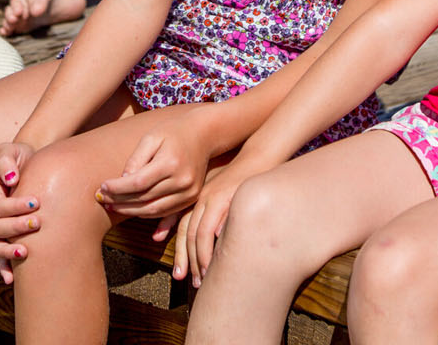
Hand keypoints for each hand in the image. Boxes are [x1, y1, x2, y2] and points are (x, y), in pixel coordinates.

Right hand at [0, 142, 40, 283]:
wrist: (33, 167)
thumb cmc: (23, 157)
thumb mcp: (13, 150)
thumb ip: (6, 159)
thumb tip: (10, 178)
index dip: (15, 205)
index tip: (37, 202)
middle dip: (17, 226)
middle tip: (38, 222)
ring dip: (8, 250)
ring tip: (26, 251)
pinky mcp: (6, 236)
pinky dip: (4, 267)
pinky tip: (11, 279)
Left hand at [97, 121, 209, 219]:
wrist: (205, 134)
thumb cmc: (174, 132)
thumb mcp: (151, 137)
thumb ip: (136, 159)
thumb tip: (122, 181)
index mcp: (170, 162)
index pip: (138, 183)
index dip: (117, 188)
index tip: (101, 187)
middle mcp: (182, 181)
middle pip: (145, 199)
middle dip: (120, 201)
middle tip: (102, 200)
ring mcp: (189, 192)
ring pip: (154, 210)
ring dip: (131, 211)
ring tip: (113, 206)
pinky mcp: (192, 198)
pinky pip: (166, 213)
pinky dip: (147, 215)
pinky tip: (132, 212)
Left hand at [173, 158, 258, 286]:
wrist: (258, 156)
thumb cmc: (242, 177)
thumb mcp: (222, 193)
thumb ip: (212, 213)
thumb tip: (214, 236)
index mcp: (199, 200)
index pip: (183, 228)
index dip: (180, 252)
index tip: (178, 274)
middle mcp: (202, 200)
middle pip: (187, 233)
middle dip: (186, 259)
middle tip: (187, 281)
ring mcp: (213, 199)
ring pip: (199, 233)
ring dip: (200, 257)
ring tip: (203, 276)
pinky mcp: (226, 198)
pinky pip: (214, 224)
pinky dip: (212, 243)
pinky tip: (215, 258)